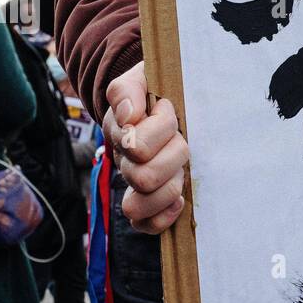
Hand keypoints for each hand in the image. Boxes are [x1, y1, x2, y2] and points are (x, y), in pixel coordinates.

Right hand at [103, 61, 188, 233]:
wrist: (165, 104)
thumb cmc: (158, 92)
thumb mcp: (142, 77)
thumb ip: (127, 90)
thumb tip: (128, 117)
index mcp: (121, 130)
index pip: (136, 143)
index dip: (162, 126)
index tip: (168, 109)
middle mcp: (123, 159)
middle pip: (142, 177)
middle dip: (172, 159)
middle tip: (180, 142)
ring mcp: (133, 183)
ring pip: (138, 205)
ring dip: (168, 188)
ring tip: (180, 172)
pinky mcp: (147, 204)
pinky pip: (144, 225)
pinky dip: (164, 215)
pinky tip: (179, 198)